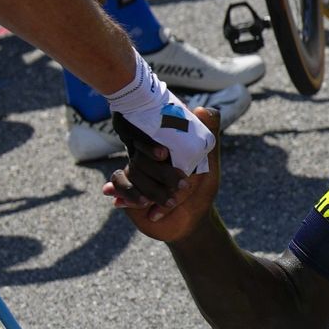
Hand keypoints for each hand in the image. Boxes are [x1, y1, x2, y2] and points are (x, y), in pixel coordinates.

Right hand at [105, 123, 221, 240]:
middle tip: (181, 187)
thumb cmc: (201, 190)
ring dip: (148, 188)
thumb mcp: (209, 165)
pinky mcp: (125, 189)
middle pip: (141, 156)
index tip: (164, 155)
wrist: (191, 220)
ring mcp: (135, 172)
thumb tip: (203, 108)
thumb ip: (209, 137)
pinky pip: (119, 184)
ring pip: (132, 171)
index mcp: (164, 147)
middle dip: (159, 173)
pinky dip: (127, 193)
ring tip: (170, 203)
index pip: (152, 137)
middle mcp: (147, 157)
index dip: (153, 145)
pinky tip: (137, 201)